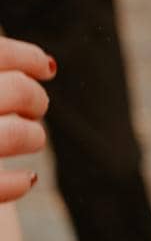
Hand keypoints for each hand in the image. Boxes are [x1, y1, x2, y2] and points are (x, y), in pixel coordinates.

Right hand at [0, 38, 51, 200]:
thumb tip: (44, 64)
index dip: (27, 57)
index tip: (46, 68)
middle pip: (15, 90)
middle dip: (35, 98)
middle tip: (36, 106)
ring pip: (14, 135)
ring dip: (33, 136)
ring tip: (32, 138)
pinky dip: (17, 183)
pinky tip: (27, 178)